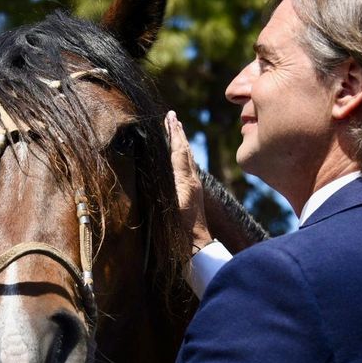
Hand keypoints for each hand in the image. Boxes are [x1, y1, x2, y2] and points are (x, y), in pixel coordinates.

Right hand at [166, 111, 212, 251]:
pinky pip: (188, 168)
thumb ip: (168, 184)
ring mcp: (195, 187)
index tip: (170, 116)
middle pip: (185, 151)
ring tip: (177, 130)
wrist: (196, 246)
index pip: (178, 151)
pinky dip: (183, 156)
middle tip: (173, 117)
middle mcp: (192, 181)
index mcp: (184, 181)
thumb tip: (165, 163)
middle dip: (179, 133)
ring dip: (182, 143)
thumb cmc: (179, 231)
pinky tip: (181, 157)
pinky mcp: (194, 194)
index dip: (174, 133)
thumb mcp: (170, 205)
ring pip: (188, 159)